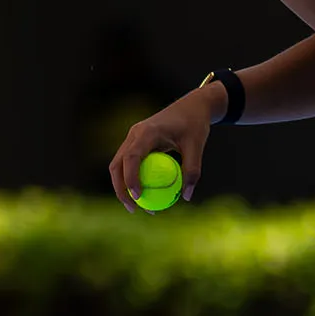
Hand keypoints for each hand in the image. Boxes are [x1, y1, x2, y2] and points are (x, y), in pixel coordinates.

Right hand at [108, 90, 215, 213]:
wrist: (191, 106)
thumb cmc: (194, 124)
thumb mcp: (197, 146)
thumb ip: (192, 170)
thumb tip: (186, 196)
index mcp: (147, 132)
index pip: (132, 157)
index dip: (131, 178)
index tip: (139, 198)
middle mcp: (134, 134)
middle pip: (117, 165)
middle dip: (120, 189)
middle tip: (134, 209)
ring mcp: (133, 138)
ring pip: (119, 165)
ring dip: (123, 186)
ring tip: (137, 207)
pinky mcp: (136, 143)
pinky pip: (129, 164)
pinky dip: (131, 179)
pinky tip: (144, 195)